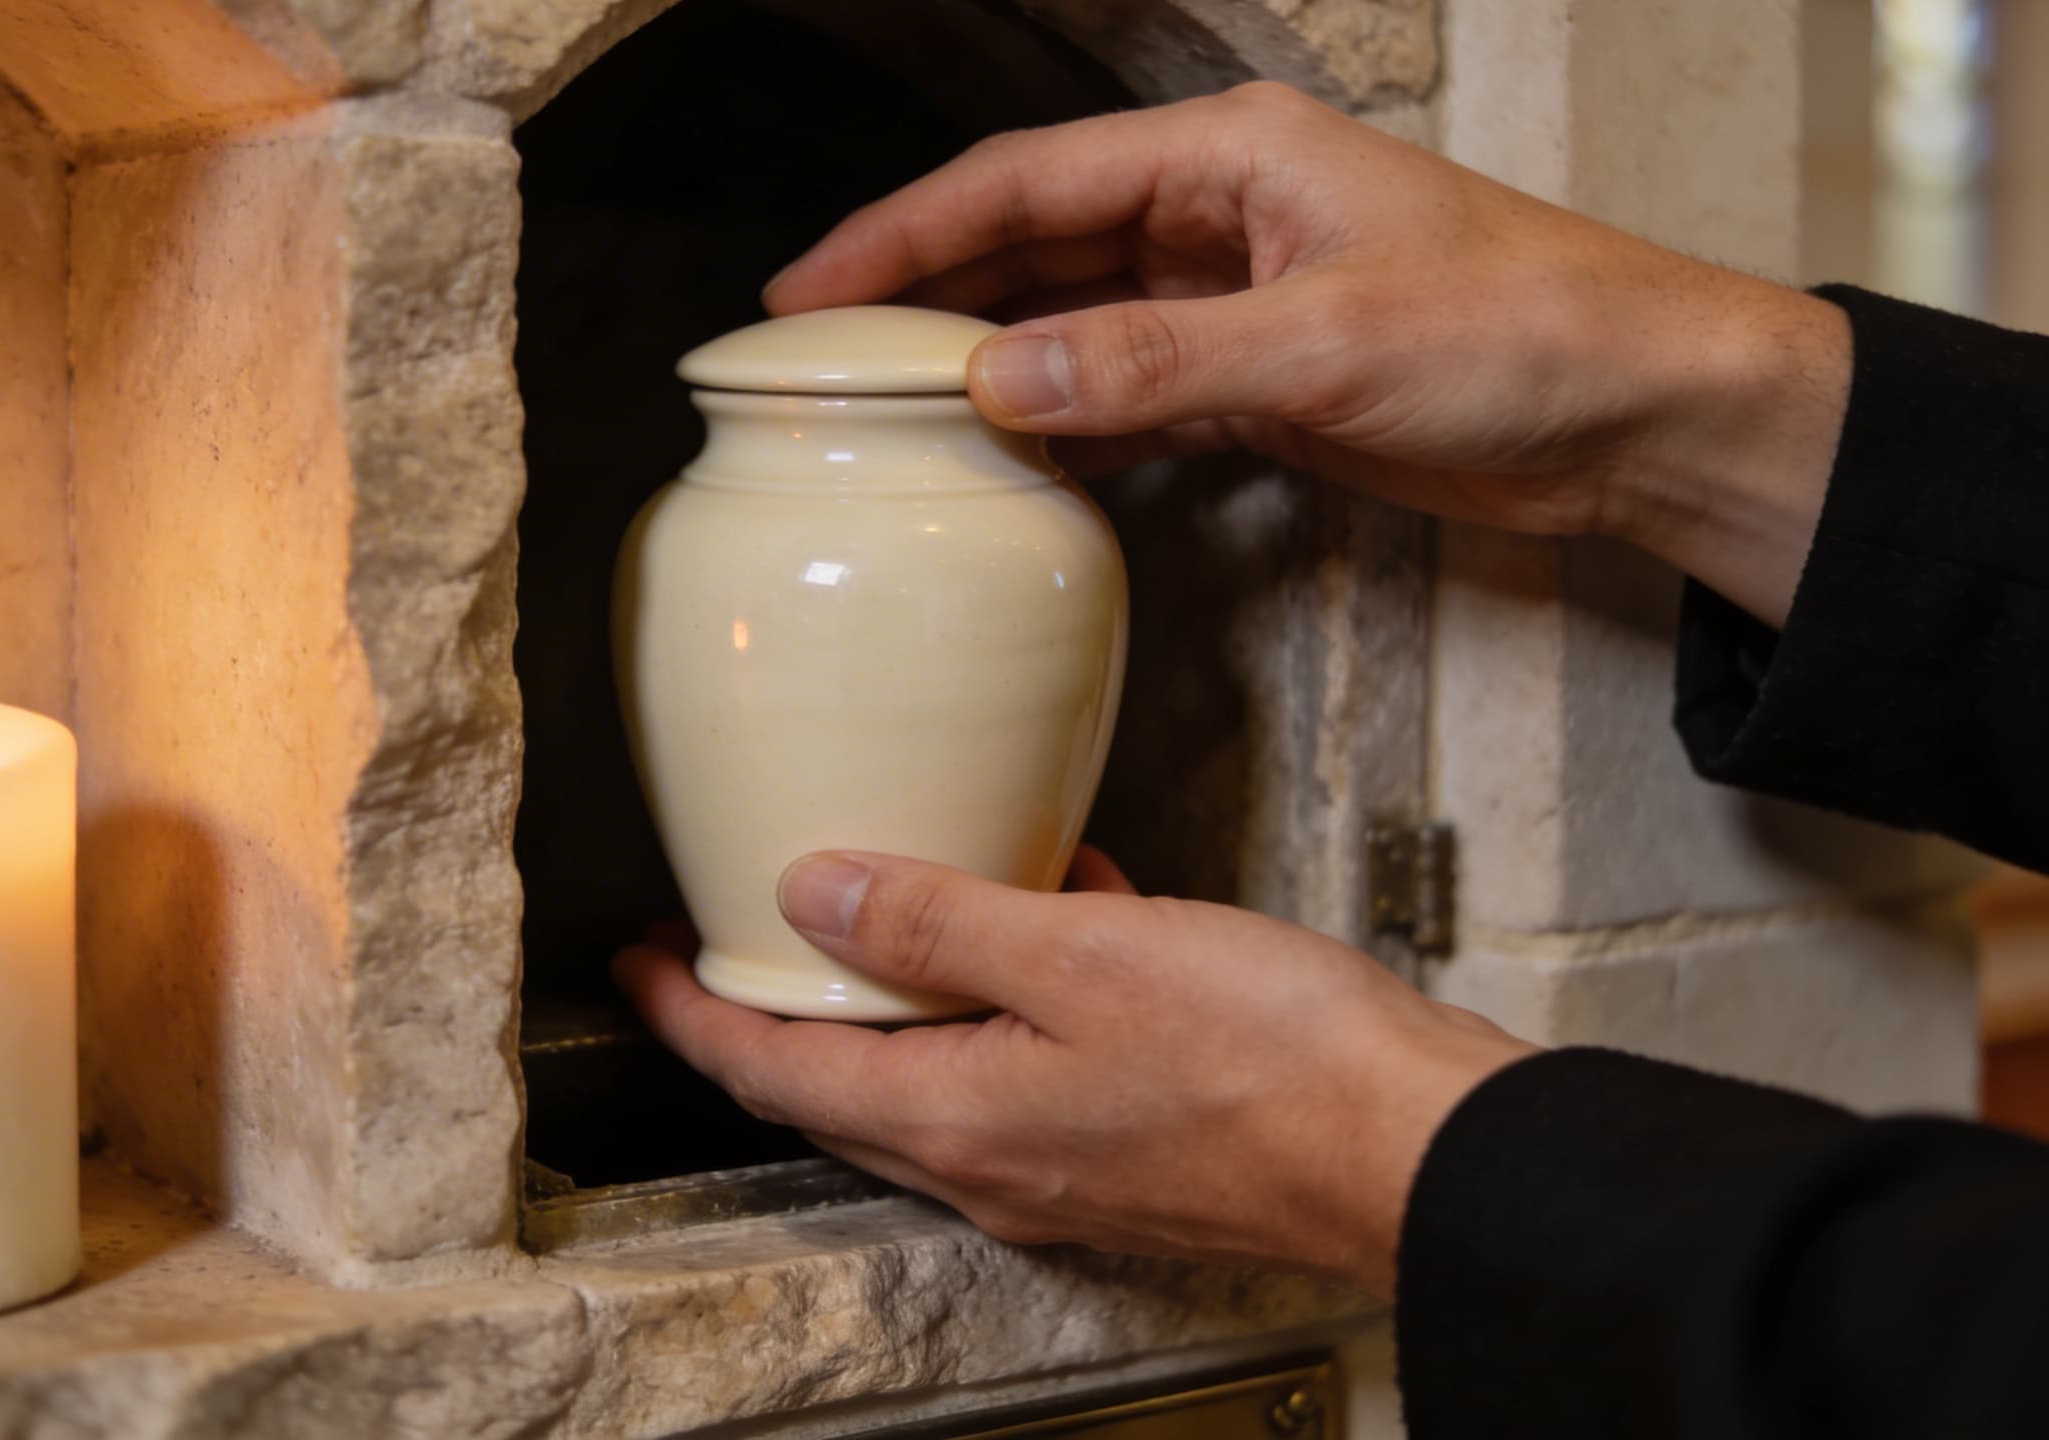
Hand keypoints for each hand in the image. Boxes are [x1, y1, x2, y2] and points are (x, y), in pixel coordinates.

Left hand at [614, 847, 1532, 1296]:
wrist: (1420, 1148)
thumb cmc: (1271, 1064)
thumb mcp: (1078, 957)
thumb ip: (935, 919)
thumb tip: (811, 892)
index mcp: (956, 1123)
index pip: (772, 1073)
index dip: (690, 1012)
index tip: (636, 960)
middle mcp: (996, 1162)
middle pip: (842, 1083)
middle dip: (779, 1009)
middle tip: (736, 936)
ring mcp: (1067, 1163)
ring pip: (940, 1069)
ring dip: (907, 991)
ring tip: (898, 895)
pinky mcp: (1135, 1144)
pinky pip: (1034, 1061)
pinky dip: (1016, 990)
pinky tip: (1063, 901)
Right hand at [765, 83, 1850, 627]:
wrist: (1648, 415)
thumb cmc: (1525, 335)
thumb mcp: (1326, 345)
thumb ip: (1152, 362)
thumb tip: (993, 377)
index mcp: (1229, 157)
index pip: (1025, 182)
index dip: (903, 235)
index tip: (804, 295)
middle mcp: (1220, 213)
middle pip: (1031, 245)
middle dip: (922, 298)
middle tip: (813, 367)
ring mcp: (1238, 298)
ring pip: (1073, 322)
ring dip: (987, 366)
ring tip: (879, 421)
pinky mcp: (1264, 381)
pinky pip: (1130, 392)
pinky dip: (1066, 424)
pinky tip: (1005, 461)